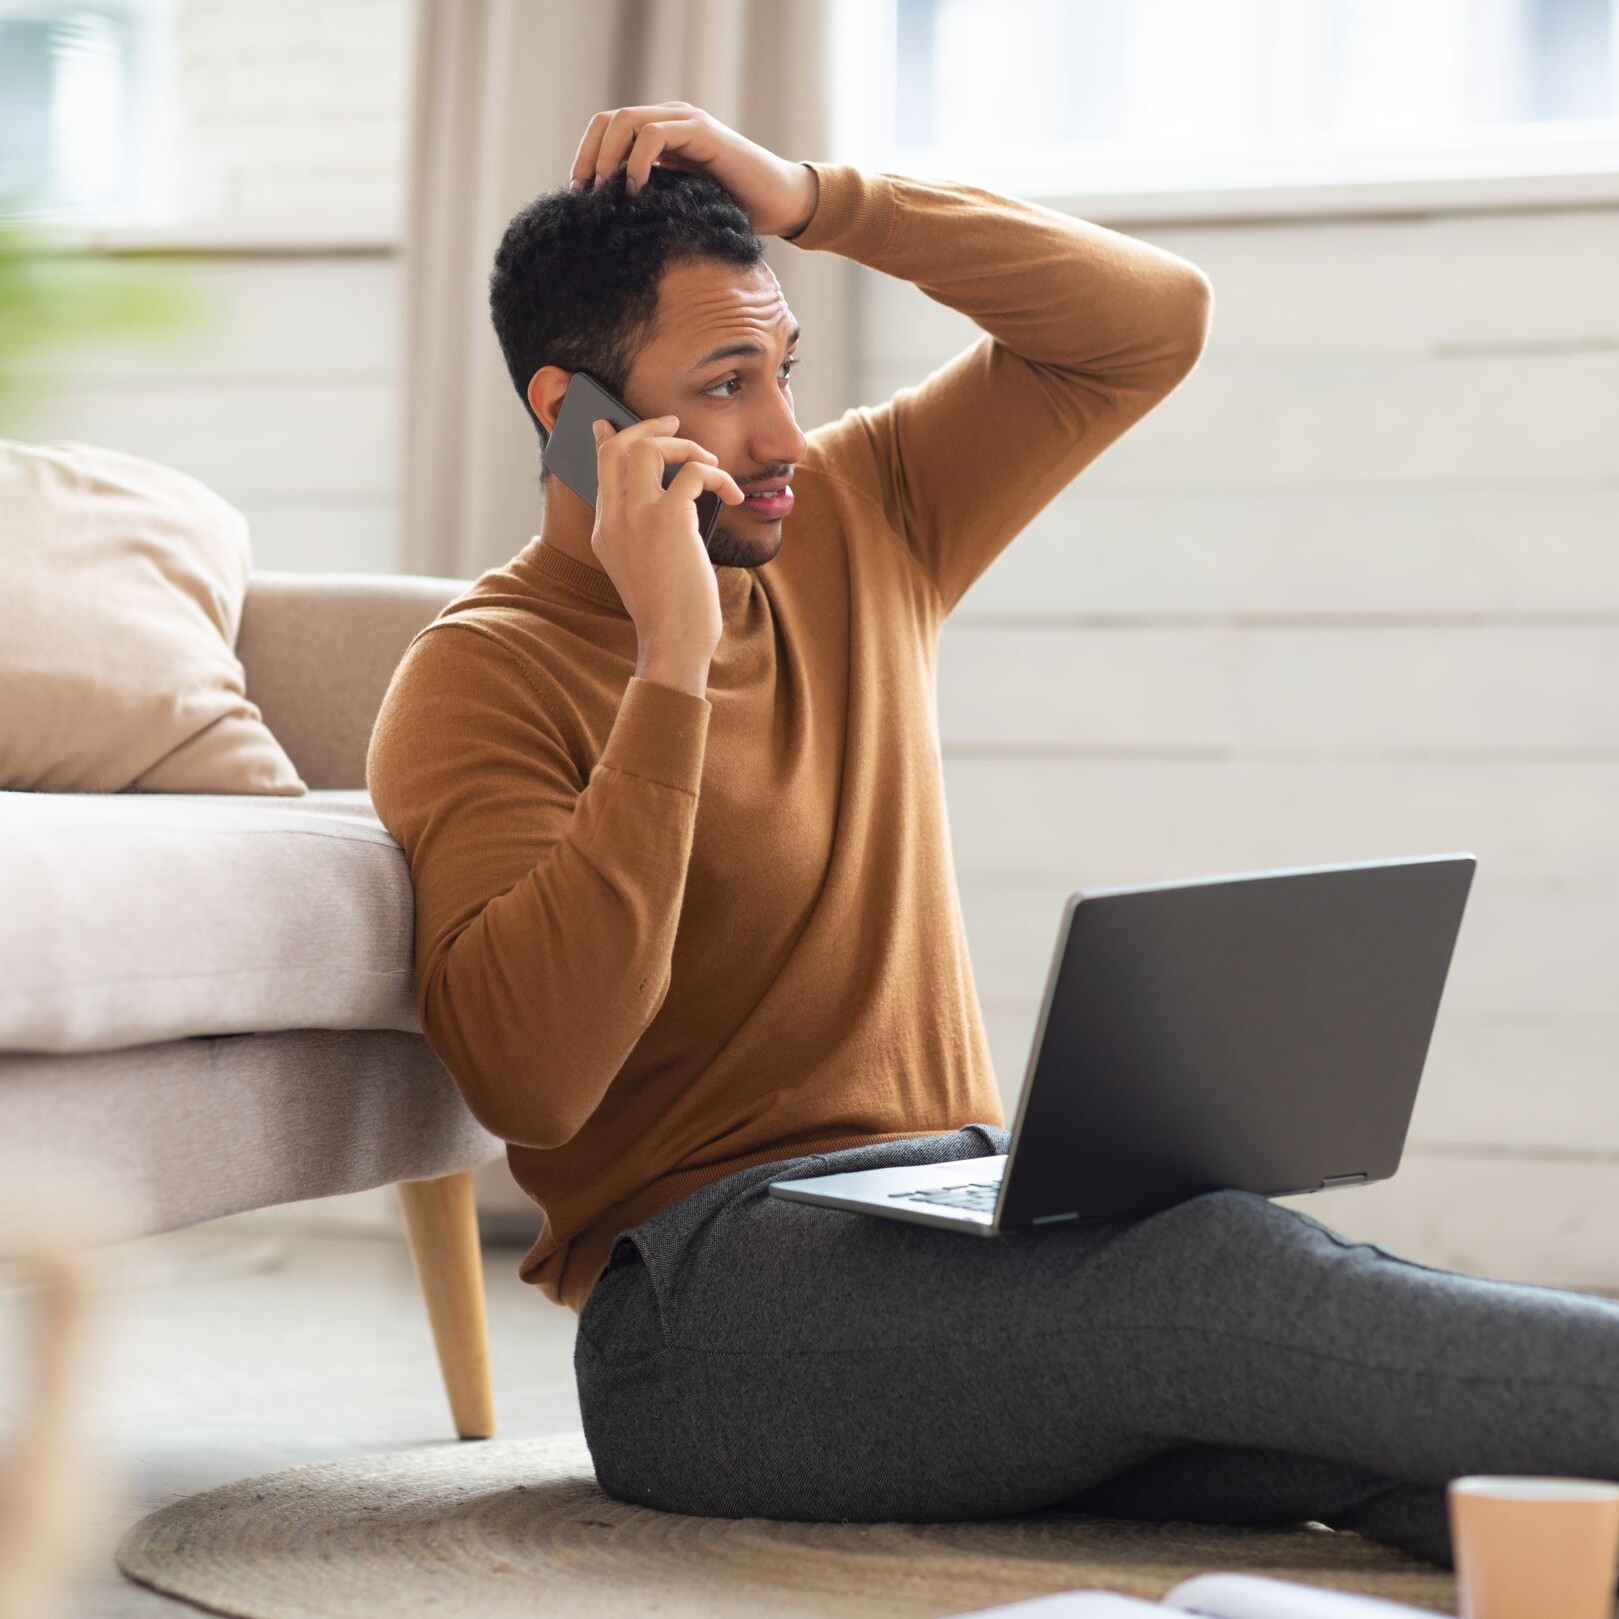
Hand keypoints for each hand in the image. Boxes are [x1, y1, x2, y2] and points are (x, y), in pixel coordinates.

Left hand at [567, 101, 817, 238]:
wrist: (780, 204)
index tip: (578, 195)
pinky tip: (635, 190)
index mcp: (661, 134)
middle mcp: (671, 120)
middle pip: (610, 120)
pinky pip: (654, 133)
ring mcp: (687, 122)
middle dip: (590, 157)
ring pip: (628, 120)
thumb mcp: (679, 206)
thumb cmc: (734, 213)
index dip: (587, 157)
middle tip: (585, 196)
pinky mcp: (702, 131)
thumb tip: (607, 220)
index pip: (608, 129)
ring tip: (606, 192)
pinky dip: (636, 160)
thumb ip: (650, 199)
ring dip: (608, 156)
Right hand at [588, 412, 745, 657]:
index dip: (608, 440)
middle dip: (647, 427)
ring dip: (684, 445)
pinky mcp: (669, 519)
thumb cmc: (670, 613)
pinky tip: (733, 495)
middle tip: (674, 423)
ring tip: (709, 461)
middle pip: (616, 447)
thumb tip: (680, 500)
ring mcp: (637, 517)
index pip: (599, 470)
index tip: (613, 424)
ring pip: (648, 448)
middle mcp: (614, 519)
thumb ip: (647, 533)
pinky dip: (717, 474)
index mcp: (605, 531)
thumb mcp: (645, 568)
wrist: (673, 642)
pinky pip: (693, 471)